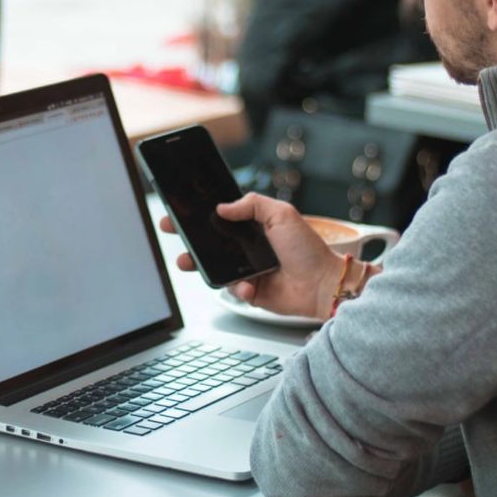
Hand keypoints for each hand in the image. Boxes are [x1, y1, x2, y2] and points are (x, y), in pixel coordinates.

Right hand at [159, 193, 343, 319]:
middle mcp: (249, 248)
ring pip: (215, 267)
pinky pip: (233, 290)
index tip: (180, 212)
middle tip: (173, 231)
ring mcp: (248, 270)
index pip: (221, 218)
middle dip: (189, 238)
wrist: (323, 284)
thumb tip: (222, 207)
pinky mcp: (251, 292)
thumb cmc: (308, 249)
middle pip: (211, 242)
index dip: (200, 215)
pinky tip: (249, 286)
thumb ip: (252, 205)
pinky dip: (238, 288)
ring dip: (199, 265)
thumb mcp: (282, 214)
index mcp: (255, 227)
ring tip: (187, 261)